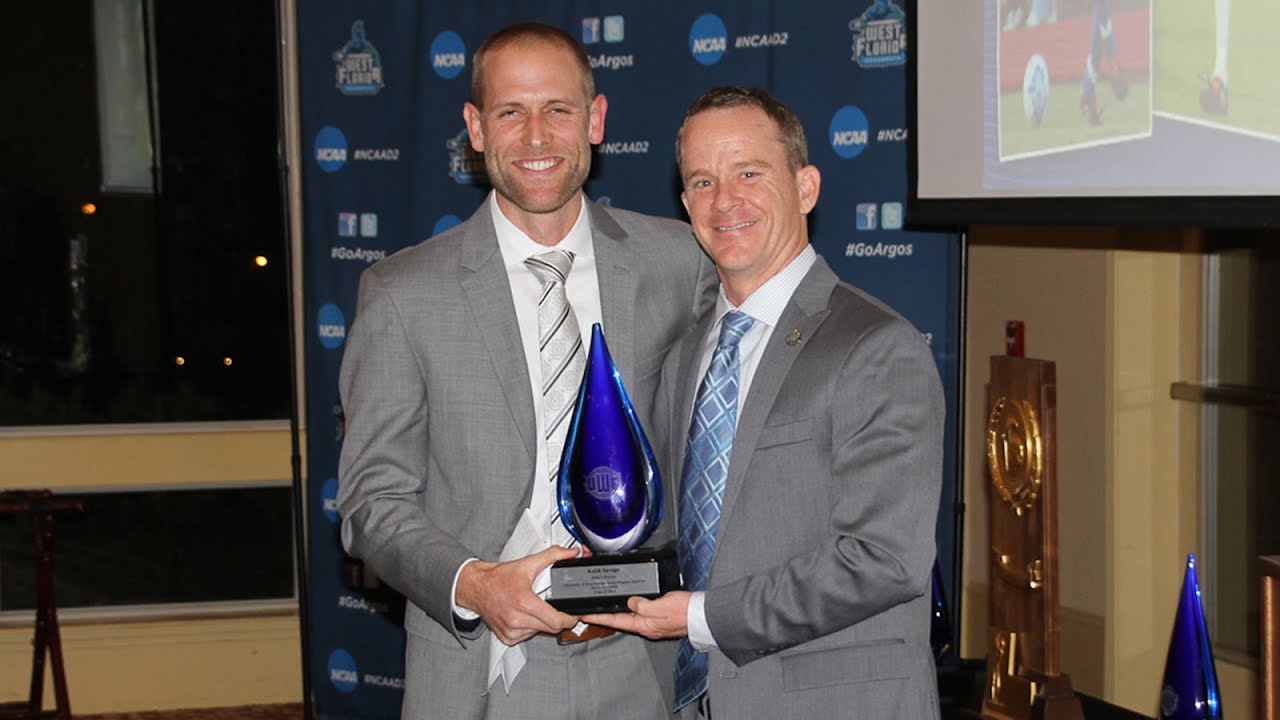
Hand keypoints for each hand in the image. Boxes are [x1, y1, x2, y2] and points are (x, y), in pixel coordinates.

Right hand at [456, 545, 581, 645]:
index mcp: (523, 602)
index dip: (569, 619)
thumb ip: (552, 556)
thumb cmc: (498, 578)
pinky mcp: (506, 638)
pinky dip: (530, 628)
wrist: (475, 587)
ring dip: (542, 623)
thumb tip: (571, 553)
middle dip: (557, 620)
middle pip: (551, 629)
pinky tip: (524, 616)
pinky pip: (526, 637)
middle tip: (554, 608)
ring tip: (535, 608)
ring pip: (539, 633)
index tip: (572, 615)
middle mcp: (516, 619)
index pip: (555, 621)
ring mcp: (510, 631)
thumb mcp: (527, 564)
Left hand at [582, 591, 690, 639]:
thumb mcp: (660, 606)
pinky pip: (643, 610)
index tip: (585, 614)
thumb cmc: (685, 612)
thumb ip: (642, 604)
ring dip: (619, 609)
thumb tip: (631, 601)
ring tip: (607, 604)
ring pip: (632, 614)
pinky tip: (632, 600)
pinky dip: (634, 605)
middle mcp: (647, 625)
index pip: (615, 621)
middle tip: (593, 608)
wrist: (702, 614)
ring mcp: (654, 622)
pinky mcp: (661, 616)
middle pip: (621, 619)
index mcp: (644, 625)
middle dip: (607, 614)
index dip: (598, 617)